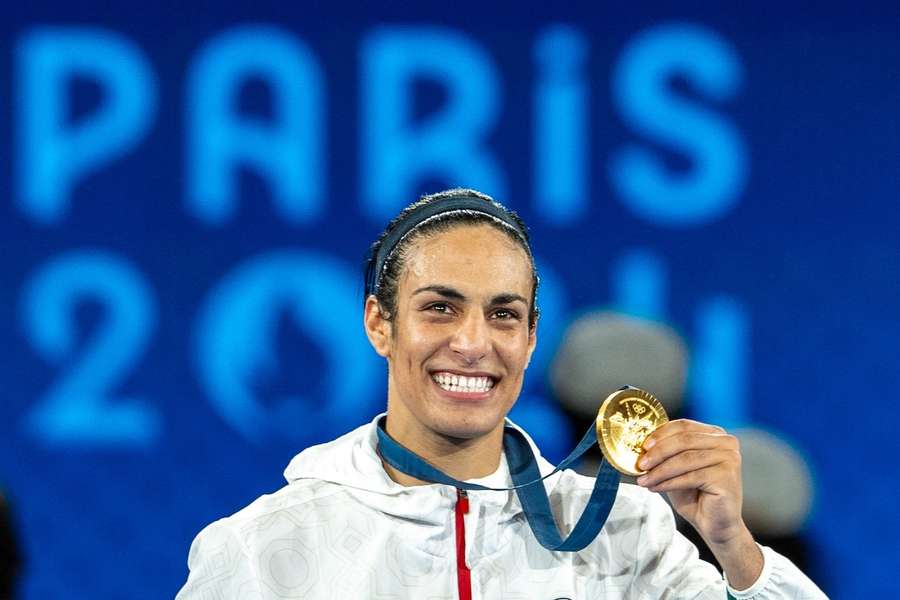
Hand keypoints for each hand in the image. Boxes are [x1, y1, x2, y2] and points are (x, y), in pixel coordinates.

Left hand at [635, 419, 762, 588]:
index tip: (643, 446)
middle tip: (640, 464)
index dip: (661, 434)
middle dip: (658, 452)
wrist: (716, 525)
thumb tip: (641, 446)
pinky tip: (656, 488)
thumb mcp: (676, 469)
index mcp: (715, 434)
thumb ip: (666, 454)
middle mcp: (727, 443)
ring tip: (644, 479)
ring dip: (660, 470)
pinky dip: (669, 482)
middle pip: (684, 440)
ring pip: (686, 459)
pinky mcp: (727, 476)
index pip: (684, 426)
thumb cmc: (696, 495)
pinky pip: (691, 476)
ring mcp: (730, 458)